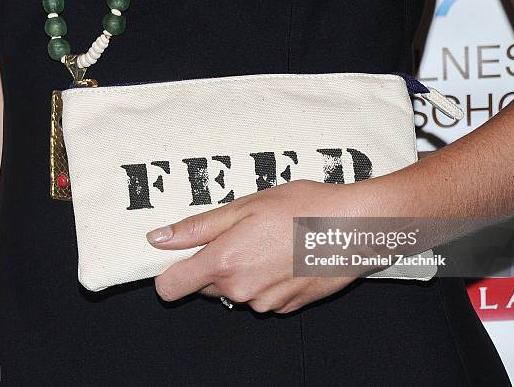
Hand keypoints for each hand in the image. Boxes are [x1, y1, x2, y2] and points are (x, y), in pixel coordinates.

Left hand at [147, 180, 363, 313]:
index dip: (170, 272)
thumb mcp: (243, 207)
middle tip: (243, 234)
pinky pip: (264, 296)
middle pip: (206, 286)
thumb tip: (158, 238)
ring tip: (271, 242)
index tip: (182, 257)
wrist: (354, 226)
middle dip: (216, 264)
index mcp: (223, 263)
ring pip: (238, 290)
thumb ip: (196, 228)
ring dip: (245, 271)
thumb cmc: (303, 208)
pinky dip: (268, 280)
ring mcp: (266, 302)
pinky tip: (287, 256)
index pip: (170, 287)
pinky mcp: (288, 307)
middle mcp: (241, 290)